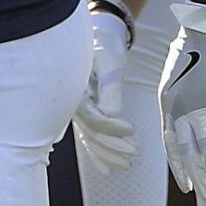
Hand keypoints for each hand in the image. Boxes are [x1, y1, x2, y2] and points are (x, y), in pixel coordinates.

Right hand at [72, 1, 135, 172]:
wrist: (95, 36)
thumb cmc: (103, 44)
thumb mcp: (110, 61)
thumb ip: (109, 88)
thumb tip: (112, 115)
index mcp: (75, 89)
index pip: (92, 117)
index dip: (111, 127)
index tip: (131, 129)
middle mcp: (72, 103)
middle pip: (90, 133)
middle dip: (111, 146)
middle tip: (133, 154)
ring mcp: (76, 110)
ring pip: (90, 139)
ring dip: (107, 154)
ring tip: (126, 166)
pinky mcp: (84, 114)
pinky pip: (89, 138)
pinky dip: (98, 154)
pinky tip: (109, 170)